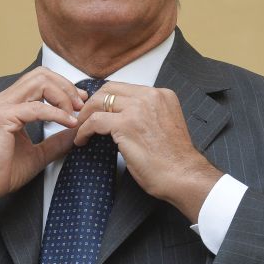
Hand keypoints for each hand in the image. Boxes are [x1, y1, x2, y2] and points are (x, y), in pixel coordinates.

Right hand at [0, 67, 86, 228]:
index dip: (63, 87)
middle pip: (41, 74)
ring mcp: (3, 106)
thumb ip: (55, 142)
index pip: (40, 79)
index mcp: (11, 104)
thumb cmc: (0, 171)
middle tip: (81, 105)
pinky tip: (68, 123)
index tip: (80, 102)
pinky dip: (57, 113)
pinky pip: (37, 108)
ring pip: (39, 82)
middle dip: (66, 86)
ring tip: (74, 112)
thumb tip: (75, 134)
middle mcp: (5, 99)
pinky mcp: (4, 117)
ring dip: (63, 95)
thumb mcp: (37, 154)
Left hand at [74, 82, 221, 221]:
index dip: (106, 98)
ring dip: (85, 116)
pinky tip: (82, 140)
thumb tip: (119, 117)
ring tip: (80, 129)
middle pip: (109, 90)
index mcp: (161, 94)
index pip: (124, 88)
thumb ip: (145, 114)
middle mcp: (150, 96)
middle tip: (83, 117)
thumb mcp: (163, 124)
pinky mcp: (125, 125)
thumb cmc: (174, 159)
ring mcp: (137, 108)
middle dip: (92, 103)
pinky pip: (94, 121)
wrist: (183, 175)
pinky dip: (84, 130)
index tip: (96, 109)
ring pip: (98, 102)